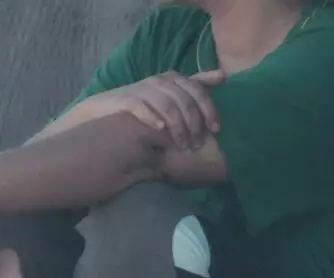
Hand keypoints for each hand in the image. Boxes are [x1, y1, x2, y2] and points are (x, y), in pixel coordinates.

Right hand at [94, 70, 225, 149]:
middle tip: (197, 143)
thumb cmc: (147, 104)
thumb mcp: (174, 93)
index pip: (198, 90)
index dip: (209, 109)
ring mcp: (142, 89)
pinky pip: (141, 106)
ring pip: (167, 106)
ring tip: (183, 145)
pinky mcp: (126, 99)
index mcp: (174, 79)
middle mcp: (160, 81)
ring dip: (178, 127)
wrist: (109, 108)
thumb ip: (197, 85)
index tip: (216, 129)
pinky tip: (161, 129)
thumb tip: (224, 76)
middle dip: (194, 124)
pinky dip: (152, 118)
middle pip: (184, 100)